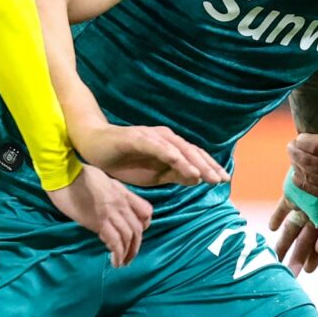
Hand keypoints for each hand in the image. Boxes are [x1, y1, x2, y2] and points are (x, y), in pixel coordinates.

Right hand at [47, 164, 152, 267]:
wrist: (63, 176)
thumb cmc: (81, 175)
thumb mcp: (106, 180)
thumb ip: (117, 193)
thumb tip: (120, 209)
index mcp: (124, 193)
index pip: (146, 212)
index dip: (145, 225)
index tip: (137, 235)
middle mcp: (121, 204)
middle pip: (137, 229)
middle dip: (135, 246)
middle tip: (130, 257)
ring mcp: (111, 213)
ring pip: (127, 237)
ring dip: (127, 253)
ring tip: (122, 263)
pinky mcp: (98, 222)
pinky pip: (114, 241)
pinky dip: (117, 253)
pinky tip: (114, 261)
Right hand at [77, 120, 227, 187]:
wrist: (94, 146)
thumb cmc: (123, 160)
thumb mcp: (154, 175)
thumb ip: (174, 175)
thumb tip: (197, 179)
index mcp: (169, 147)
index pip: (194, 157)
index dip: (209, 167)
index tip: (223, 180)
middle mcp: (164, 138)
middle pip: (191, 152)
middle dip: (207, 166)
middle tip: (221, 180)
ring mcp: (151, 137)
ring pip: (178, 149)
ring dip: (192, 162)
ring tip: (205, 176)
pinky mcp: (137, 137)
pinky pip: (158, 146)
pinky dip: (171, 155)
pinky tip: (181, 164)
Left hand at [270, 195, 317, 275]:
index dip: (314, 258)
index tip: (307, 271)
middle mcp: (317, 216)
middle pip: (304, 240)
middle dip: (297, 257)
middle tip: (288, 273)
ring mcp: (304, 205)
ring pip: (292, 228)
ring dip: (283, 242)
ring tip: (273, 256)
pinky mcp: (293, 194)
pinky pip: (283, 209)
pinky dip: (277, 217)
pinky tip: (271, 228)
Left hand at [289, 115, 317, 206]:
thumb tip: (317, 102)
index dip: (303, 143)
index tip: (298, 138)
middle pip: (311, 163)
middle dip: (296, 154)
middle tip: (291, 148)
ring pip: (311, 178)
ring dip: (297, 168)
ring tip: (294, 159)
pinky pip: (316, 191)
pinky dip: (303, 182)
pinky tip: (299, 174)